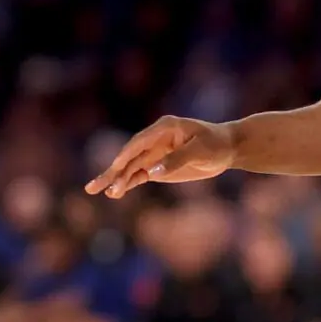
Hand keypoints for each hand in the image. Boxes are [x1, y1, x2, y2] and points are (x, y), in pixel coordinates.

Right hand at [85, 116, 237, 198]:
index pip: (138, 142)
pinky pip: (138, 176)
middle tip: (94, 186)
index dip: (125, 156)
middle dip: (112, 171)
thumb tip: (152, 173)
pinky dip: (126, 184)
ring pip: (130, 168)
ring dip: (116, 180)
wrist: (227, 148)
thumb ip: (176, 160)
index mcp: (163, 128)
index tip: (114, 169)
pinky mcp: (157, 167)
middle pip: (128, 156)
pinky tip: (113, 193)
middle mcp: (154, 139)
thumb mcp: (200, 151)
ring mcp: (154, 154)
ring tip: (100, 192)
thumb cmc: (215, 144)